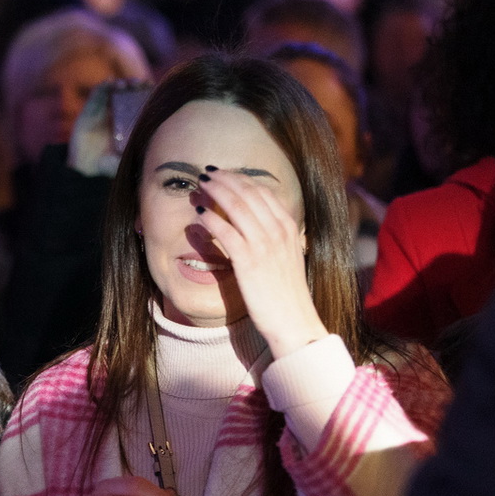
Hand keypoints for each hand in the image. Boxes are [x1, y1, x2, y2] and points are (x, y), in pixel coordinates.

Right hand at [66, 79, 150, 177]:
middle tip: (141, 83)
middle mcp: (117, 113)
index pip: (140, 102)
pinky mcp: (89, 110)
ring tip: (126, 84)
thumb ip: (136, 155)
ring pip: (113, 91)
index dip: (147, 94)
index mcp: (129, 122)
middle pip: (128, 93)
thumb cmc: (107, 164)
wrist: (84, 167)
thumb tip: (154, 153)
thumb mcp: (127, 159)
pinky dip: (103, 87)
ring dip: (121, 84)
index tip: (154, 89)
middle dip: (135, 85)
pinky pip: (97, 94)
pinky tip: (110, 83)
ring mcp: (103, 110)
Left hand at [195, 167, 327, 358]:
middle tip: (206, 173)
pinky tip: (200, 213)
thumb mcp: (287, 256)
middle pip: (249, 193)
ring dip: (216, 192)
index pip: (263, 192)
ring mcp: (264, 246)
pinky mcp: (249, 262)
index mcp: (289, 228)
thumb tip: (257, 223)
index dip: (241, 179)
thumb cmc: (286, 293)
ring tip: (200, 185)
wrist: (294, 321)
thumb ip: (275, 237)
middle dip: (225, 179)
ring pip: (237, 207)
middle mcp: (279, 232)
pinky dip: (212, 219)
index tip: (224, 173)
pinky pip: (226, 233)